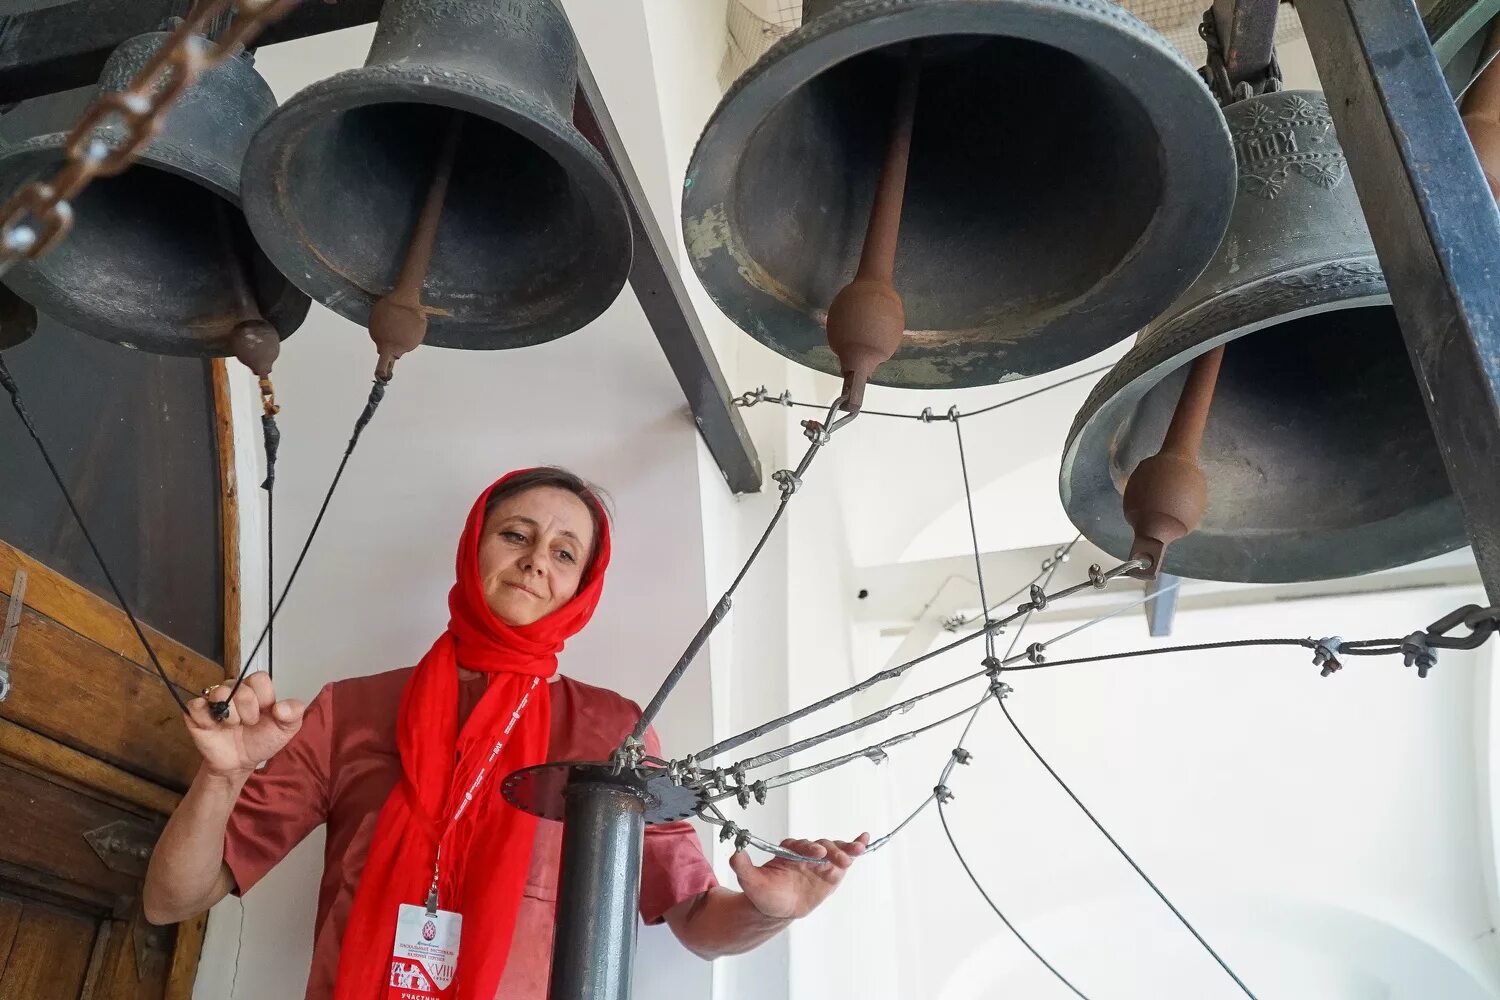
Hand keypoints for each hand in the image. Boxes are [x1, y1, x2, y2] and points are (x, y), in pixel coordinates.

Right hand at [185, 673, 304, 780]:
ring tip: (232, 727)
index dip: (263, 698)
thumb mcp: (286, 729)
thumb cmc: (261, 741)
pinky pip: (196, 705)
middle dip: (248, 711)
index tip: (265, 714)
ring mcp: (214, 700)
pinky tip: (214, 728)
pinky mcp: (195, 713)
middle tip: (248, 724)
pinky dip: (206, 719)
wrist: (239, 763)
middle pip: (239, 686)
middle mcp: (234, 690)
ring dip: (229, 716)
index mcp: (257, 690)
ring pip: (218, 693)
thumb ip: (293, 713)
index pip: (259, 678)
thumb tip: (281, 707)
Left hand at [728, 833, 869, 920]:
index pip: (800, 845)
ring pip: (835, 850)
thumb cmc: (766, 894)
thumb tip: (735, 853)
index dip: (809, 848)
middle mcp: (806, 853)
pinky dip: (855, 847)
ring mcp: (821, 861)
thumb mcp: (751, 882)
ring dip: (846, 849)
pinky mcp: (833, 870)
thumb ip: (744, 868)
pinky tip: (864, 842)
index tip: (817, 853)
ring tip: (858, 850)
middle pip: (822, 845)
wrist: (777, 908)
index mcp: (789, 852)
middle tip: (839, 857)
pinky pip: (845, 858)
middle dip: (831, 849)